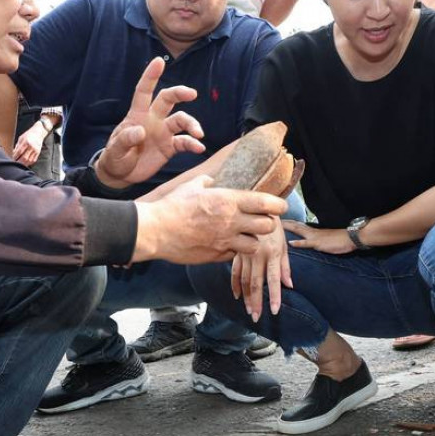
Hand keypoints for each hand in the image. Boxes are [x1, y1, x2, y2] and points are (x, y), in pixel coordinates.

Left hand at [13, 120, 46, 165]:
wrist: (38, 132)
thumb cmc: (28, 135)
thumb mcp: (21, 138)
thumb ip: (17, 146)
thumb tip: (13, 153)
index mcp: (26, 142)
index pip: (19, 152)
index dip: (15, 156)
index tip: (12, 158)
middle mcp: (31, 147)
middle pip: (24, 157)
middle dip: (19, 161)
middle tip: (15, 163)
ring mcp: (35, 150)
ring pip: (29, 160)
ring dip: (24, 163)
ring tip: (19, 164)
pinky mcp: (38, 152)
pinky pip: (33, 160)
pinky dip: (29, 163)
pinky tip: (25, 163)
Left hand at [95, 57, 204, 187]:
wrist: (121, 175)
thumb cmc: (115, 157)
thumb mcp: (115, 150)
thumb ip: (126, 139)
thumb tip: (140, 131)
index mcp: (137, 115)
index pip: (143, 91)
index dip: (151, 76)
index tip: (159, 61)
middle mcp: (153, 120)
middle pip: (168, 99)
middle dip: (179, 93)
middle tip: (191, 94)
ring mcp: (163, 132)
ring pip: (181, 120)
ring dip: (191, 124)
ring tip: (199, 134)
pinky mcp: (170, 147)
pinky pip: (184, 142)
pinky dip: (193, 144)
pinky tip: (199, 148)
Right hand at [131, 176, 287, 264]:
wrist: (156, 230)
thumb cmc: (173, 205)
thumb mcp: (193, 185)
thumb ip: (208, 182)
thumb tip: (213, 180)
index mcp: (229, 201)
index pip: (267, 203)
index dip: (278, 205)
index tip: (278, 206)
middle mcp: (232, 221)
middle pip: (268, 226)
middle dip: (267, 224)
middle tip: (259, 221)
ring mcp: (225, 241)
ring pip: (255, 245)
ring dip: (252, 241)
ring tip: (242, 236)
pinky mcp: (216, 256)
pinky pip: (234, 256)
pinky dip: (234, 251)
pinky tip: (225, 244)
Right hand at [231, 218, 291, 321]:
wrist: (257, 208)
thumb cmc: (274, 228)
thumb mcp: (284, 244)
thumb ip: (286, 266)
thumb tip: (290, 285)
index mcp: (274, 254)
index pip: (274, 280)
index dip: (275, 296)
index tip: (274, 311)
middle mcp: (259, 256)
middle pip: (257, 284)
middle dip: (257, 302)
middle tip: (256, 318)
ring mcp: (246, 255)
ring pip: (245, 280)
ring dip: (246, 297)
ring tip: (249, 310)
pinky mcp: (237, 253)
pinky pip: (235, 272)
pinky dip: (235, 285)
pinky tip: (237, 296)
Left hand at [281, 220, 356, 254]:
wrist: (352, 237)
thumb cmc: (340, 239)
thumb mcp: (326, 238)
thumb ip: (316, 238)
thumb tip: (309, 240)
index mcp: (312, 230)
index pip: (297, 224)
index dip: (287, 222)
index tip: (277, 218)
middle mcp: (311, 231)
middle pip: (294, 225)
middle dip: (283, 222)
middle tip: (271, 217)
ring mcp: (314, 237)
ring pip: (298, 231)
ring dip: (287, 228)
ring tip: (276, 226)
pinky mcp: (318, 244)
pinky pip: (306, 243)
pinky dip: (298, 243)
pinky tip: (290, 244)